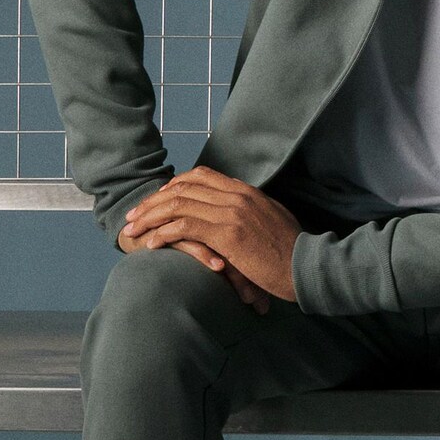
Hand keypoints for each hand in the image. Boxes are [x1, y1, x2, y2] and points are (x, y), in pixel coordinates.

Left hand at [122, 166, 301, 303]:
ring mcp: (231, 212)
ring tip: (131, 231)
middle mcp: (236, 196)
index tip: (157, 200)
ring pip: (178, 204)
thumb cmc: (292, 250)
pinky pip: (184, 227)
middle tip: (133, 216)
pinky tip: (151, 244)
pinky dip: (162, 234)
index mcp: (246, 191)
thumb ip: (254, 211)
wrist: (307, 264)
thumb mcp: (273, 220)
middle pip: (182, 187)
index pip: (200, 175)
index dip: (173, 185)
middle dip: (152, 201)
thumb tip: (240, 212)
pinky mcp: (226, 234)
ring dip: (150, 217)